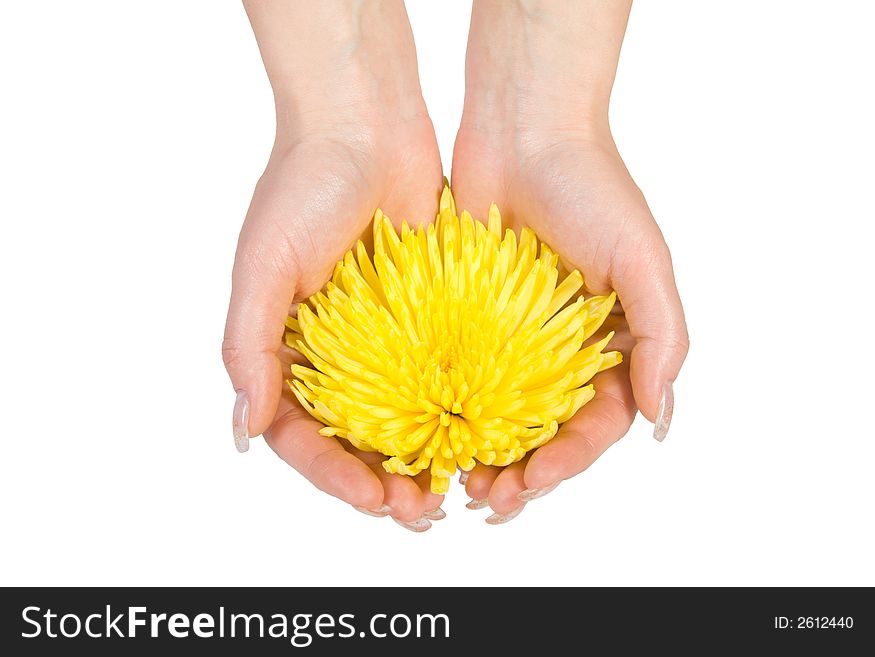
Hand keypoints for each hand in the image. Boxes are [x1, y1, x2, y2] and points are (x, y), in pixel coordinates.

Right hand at [224, 1, 444, 529]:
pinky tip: (477, 439)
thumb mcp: (262, 266)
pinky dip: (452, 413)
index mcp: (286, 349)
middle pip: (352, 440)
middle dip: (380, 482)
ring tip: (447, 493)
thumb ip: (249, 346)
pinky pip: (440, 377)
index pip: (300, 434)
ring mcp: (382, 339)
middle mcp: (333, 353)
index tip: (372, 497)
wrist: (366, 124)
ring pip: (400, 420)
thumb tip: (244, 430)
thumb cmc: (302, 186)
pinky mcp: (428, 318)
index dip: (331, 474)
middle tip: (418, 511)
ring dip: (418, 461)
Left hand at [450, 0, 688, 522]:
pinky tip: (433, 439)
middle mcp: (563, 346)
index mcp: (612, 340)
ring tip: (465, 486)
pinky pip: (459, 376)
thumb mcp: (643, 260)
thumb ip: (662, 336)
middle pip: (549, 429)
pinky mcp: (467, 316)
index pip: (600, 419)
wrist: (522, 127)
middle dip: (528, 471)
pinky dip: (451, 412)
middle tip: (495, 499)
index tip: (541, 478)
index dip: (574, 457)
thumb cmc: (591, 186)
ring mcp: (513, 334)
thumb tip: (662, 413)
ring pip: (502, 415)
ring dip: (488, 456)